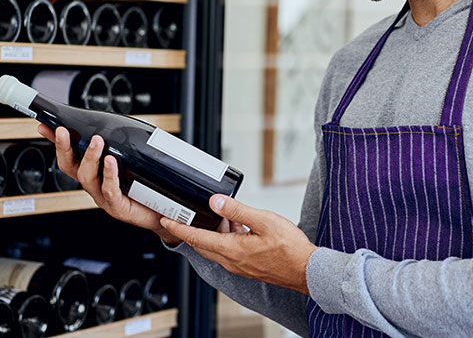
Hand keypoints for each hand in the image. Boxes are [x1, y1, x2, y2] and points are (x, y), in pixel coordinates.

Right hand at [38, 124, 182, 245]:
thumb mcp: (129, 161)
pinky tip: (111, 162)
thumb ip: (119, 145)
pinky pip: (109, 189)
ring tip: (97, 141)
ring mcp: (102, 196)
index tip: (46, 127)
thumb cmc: (144, 187)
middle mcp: (93, 184)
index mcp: (93, 173)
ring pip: (87, 177)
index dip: (56, 142)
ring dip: (90, 157)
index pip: (69, 155)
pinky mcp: (116, 206)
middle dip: (64, 147)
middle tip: (64, 131)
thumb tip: (116, 124)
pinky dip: (109, 174)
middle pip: (69, 166)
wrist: (161, 213)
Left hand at [159, 194, 317, 294]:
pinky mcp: (247, 266)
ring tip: (224, 215)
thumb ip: (237, 210)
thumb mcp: (263, 221)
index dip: (179, 228)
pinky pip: (228, 251)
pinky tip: (239, 227)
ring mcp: (239, 265)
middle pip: (203, 244)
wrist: (306, 270)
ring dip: (214, 232)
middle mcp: (231, 261)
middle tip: (186, 215)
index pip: (196, 238)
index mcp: (231, 249)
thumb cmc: (289, 249)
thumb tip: (215, 202)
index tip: (166, 220)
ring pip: (216, 247)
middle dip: (193, 229)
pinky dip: (227, 238)